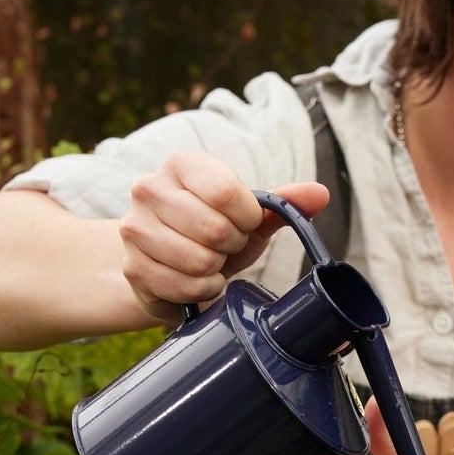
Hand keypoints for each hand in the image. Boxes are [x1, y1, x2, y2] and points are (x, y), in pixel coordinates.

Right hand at [118, 152, 327, 318]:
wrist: (165, 264)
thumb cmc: (210, 234)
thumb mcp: (248, 217)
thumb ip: (282, 204)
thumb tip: (321, 193)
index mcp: (181, 164)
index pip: (225, 190)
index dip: (246, 218)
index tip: (244, 224)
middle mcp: (149, 188)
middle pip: (214, 228)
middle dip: (231, 246)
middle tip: (224, 246)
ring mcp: (135, 228)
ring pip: (199, 260)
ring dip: (216, 270)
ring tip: (210, 262)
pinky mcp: (132, 266)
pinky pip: (185, 286)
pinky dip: (202, 290)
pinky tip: (198, 281)